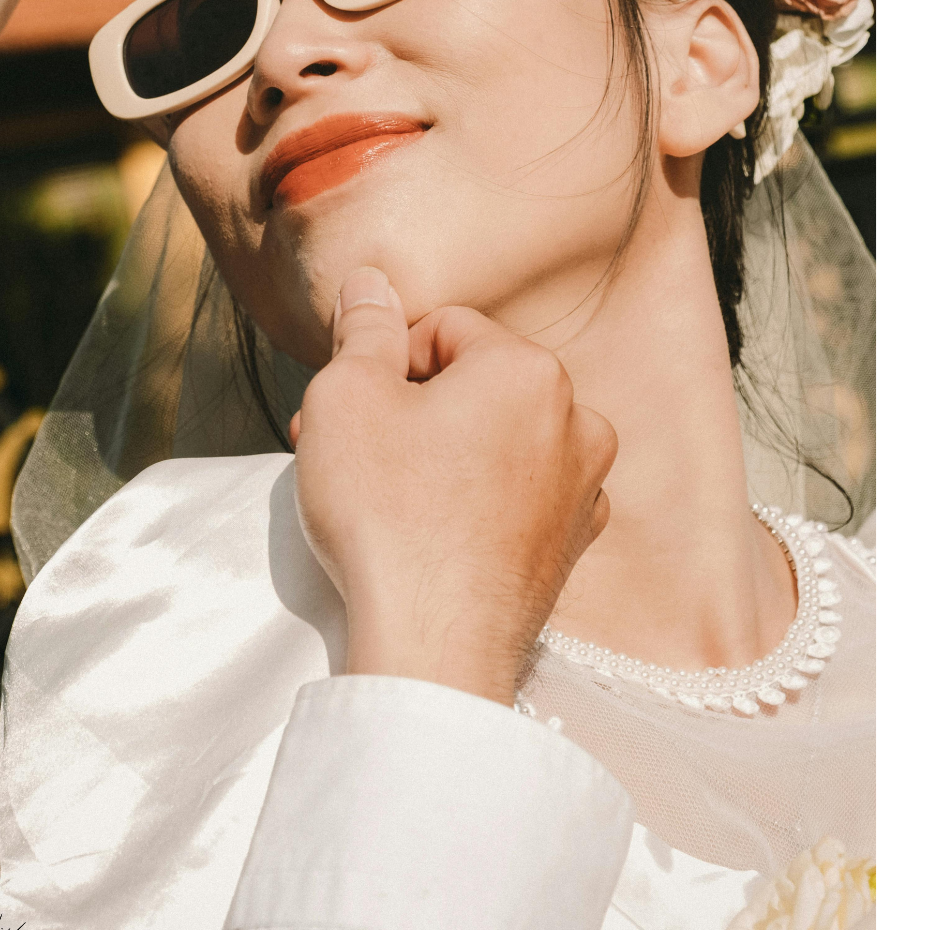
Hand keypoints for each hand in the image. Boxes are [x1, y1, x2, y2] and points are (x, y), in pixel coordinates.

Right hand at [291, 267, 616, 705]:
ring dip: (442, 454)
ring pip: (496, 440)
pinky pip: (517, 497)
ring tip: (387, 496)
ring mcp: (584, 489)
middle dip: (409, 408)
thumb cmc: (388, 516)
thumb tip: (371, 283)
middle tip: (349, 453)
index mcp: (529, 370)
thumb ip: (362, 327)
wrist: (434, 647)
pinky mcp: (571, 547)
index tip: (346, 412)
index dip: (382, 363)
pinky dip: (476, 503)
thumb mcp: (347, 398)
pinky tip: (433, 534)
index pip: (442, 330)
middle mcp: (576, 421)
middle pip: (474, 384)